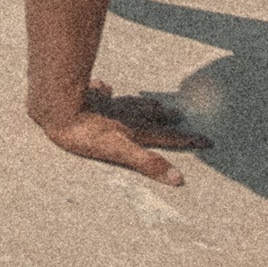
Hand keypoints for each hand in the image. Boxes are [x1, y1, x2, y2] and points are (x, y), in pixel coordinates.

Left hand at [34, 80, 211, 187]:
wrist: (59, 105)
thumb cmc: (86, 133)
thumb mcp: (120, 153)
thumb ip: (147, 163)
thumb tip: (178, 178)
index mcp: (134, 130)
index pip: (166, 137)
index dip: (187, 140)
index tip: (207, 141)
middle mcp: (125, 115)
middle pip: (151, 117)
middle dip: (167, 118)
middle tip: (182, 116)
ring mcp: (107, 105)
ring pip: (132, 103)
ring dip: (146, 105)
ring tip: (155, 104)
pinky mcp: (88, 96)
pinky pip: (103, 93)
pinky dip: (108, 93)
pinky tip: (107, 89)